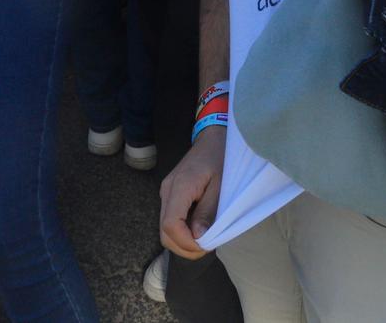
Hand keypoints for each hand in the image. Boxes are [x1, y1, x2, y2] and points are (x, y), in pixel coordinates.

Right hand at [159, 126, 227, 257]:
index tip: (204, 247)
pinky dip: (182, 230)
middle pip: (164, 231)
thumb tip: (197, 238)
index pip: (170, 225)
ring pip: (165, 228)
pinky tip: (199, 228)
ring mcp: (166, 192)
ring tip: (205, 240)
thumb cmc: (220, 158)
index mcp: (179, 187)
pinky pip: (171, 218)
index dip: (185, 242)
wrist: (213, 137)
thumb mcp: (221, 186)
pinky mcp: (170, 194)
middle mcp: (167, 191)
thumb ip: (208, 212)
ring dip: (183, 240)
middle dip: (184, 247)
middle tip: (207, 248)